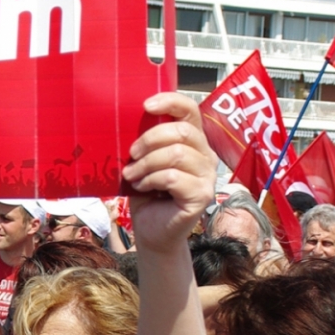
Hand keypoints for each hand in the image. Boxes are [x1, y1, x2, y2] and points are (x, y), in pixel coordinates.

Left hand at [124, 93, 216, 255]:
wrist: (152, 231)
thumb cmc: (148, 195)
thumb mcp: (144, 162)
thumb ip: (147, 142)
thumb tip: (126, 119)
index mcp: (194, 142)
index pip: (191, 110)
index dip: (170, 102)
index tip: (145, 105)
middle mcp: (206, 156)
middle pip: (182, 132)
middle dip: (150, 139)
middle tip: (131, 154)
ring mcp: (207, 177)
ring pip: (176, 154)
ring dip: (146, 163)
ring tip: (132, 175)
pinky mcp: (202, 195)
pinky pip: (173, 177)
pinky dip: (151, 180)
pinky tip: (142, 187)